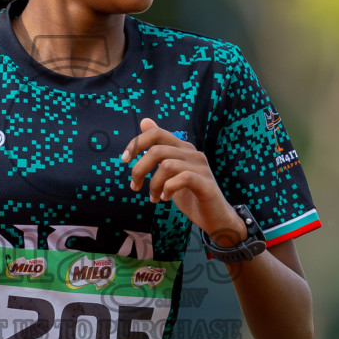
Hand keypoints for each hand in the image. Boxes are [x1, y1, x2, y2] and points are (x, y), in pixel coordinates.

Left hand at [121, 118, 243, 244]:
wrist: (214, 217)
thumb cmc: (190, 194)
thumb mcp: (169, 170)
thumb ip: (158, 149)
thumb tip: (144, 121)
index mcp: (182, 148)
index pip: (156, 133)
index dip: (137, 143)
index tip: (124, 160)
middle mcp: (192, 153)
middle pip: (157, 150)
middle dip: (139, 169)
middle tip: (135, 186)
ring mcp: (201, 167)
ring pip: (166, 165)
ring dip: (153, 184)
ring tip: (154, 197)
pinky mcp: (205, 183)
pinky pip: (181, 178)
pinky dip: (168, 189)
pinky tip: (165, 198)